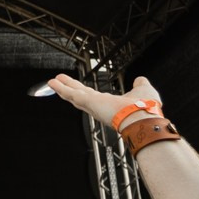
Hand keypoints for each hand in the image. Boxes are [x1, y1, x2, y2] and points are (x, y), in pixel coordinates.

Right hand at [45, 74, 160, 130]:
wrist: (144, 118)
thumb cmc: (146, 109)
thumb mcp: (143, 90)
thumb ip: (140, 85)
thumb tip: (139, 80)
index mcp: (111, 105)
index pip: (94, 98)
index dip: (85, 92)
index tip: (78, 89)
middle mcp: (100, 107)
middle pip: (80, 96)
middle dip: (70, 88)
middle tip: (59, 82)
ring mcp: (93, 105)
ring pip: (74, 95)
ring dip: (63, 88)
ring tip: (52, 82)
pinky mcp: (89, 102)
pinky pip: (72, 94)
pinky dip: (62, 88)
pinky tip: (53, 82)